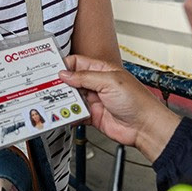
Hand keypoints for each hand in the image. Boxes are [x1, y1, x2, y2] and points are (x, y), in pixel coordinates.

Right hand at [59, 55, 180, 162]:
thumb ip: (85, 78)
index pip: (78, 63)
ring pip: (72, 98)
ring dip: (63, 100)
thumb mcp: (110, 82)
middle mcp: (97, 84)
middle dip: (60, 84)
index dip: (64, 65)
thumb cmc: (137, 101)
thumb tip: (65, 74)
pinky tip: (63, 114)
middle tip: (46, 87)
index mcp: (102, 71)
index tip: (51, 70)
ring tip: (53, 101)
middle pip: (71, 81)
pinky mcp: (93, 116)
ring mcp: (94, 100)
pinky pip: (76, 114)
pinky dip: (69, 115)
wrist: (145, 127)